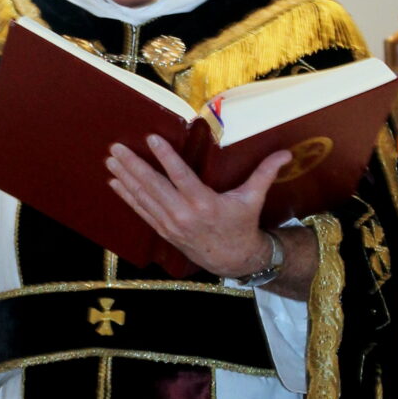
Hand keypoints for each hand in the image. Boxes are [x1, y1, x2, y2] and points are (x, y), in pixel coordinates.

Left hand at [106, 135, 292, 278]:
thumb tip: (286, 152)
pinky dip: (127, 196)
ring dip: (125, 178)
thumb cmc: (242, 225)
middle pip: (153, 186)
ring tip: (111, 159)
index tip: (151, 139)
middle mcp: (183, 214)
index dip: (165, 157)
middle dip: (133, 165)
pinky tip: (115, 182)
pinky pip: (141, 211)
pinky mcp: (164, 230)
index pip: (180, 176)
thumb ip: (265, 173)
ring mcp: (170, 224)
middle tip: (116, 147)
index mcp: (204, 203)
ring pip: (143, 197)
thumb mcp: (253, 198)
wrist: (232, 259)